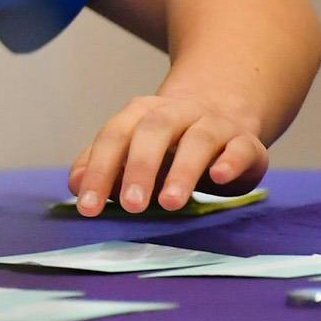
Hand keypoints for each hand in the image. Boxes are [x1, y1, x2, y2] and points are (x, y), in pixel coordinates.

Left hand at [65, 92, 269, 215]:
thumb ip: (104, 165)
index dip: (99, 171)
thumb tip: (75, 185)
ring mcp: (213, 124)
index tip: (88, 208)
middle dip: (139, 168)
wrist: (223, 114)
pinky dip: (230, 161)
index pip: (114, 138)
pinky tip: (219, 178)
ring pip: (198, 141)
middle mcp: (176, 112)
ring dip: (182, 171)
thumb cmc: (169, 142)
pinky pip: (239, 148)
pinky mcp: (246, 141)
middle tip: (130, 205)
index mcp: (141, 113)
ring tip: (169, 203)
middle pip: (153, 132)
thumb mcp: (134, 149)